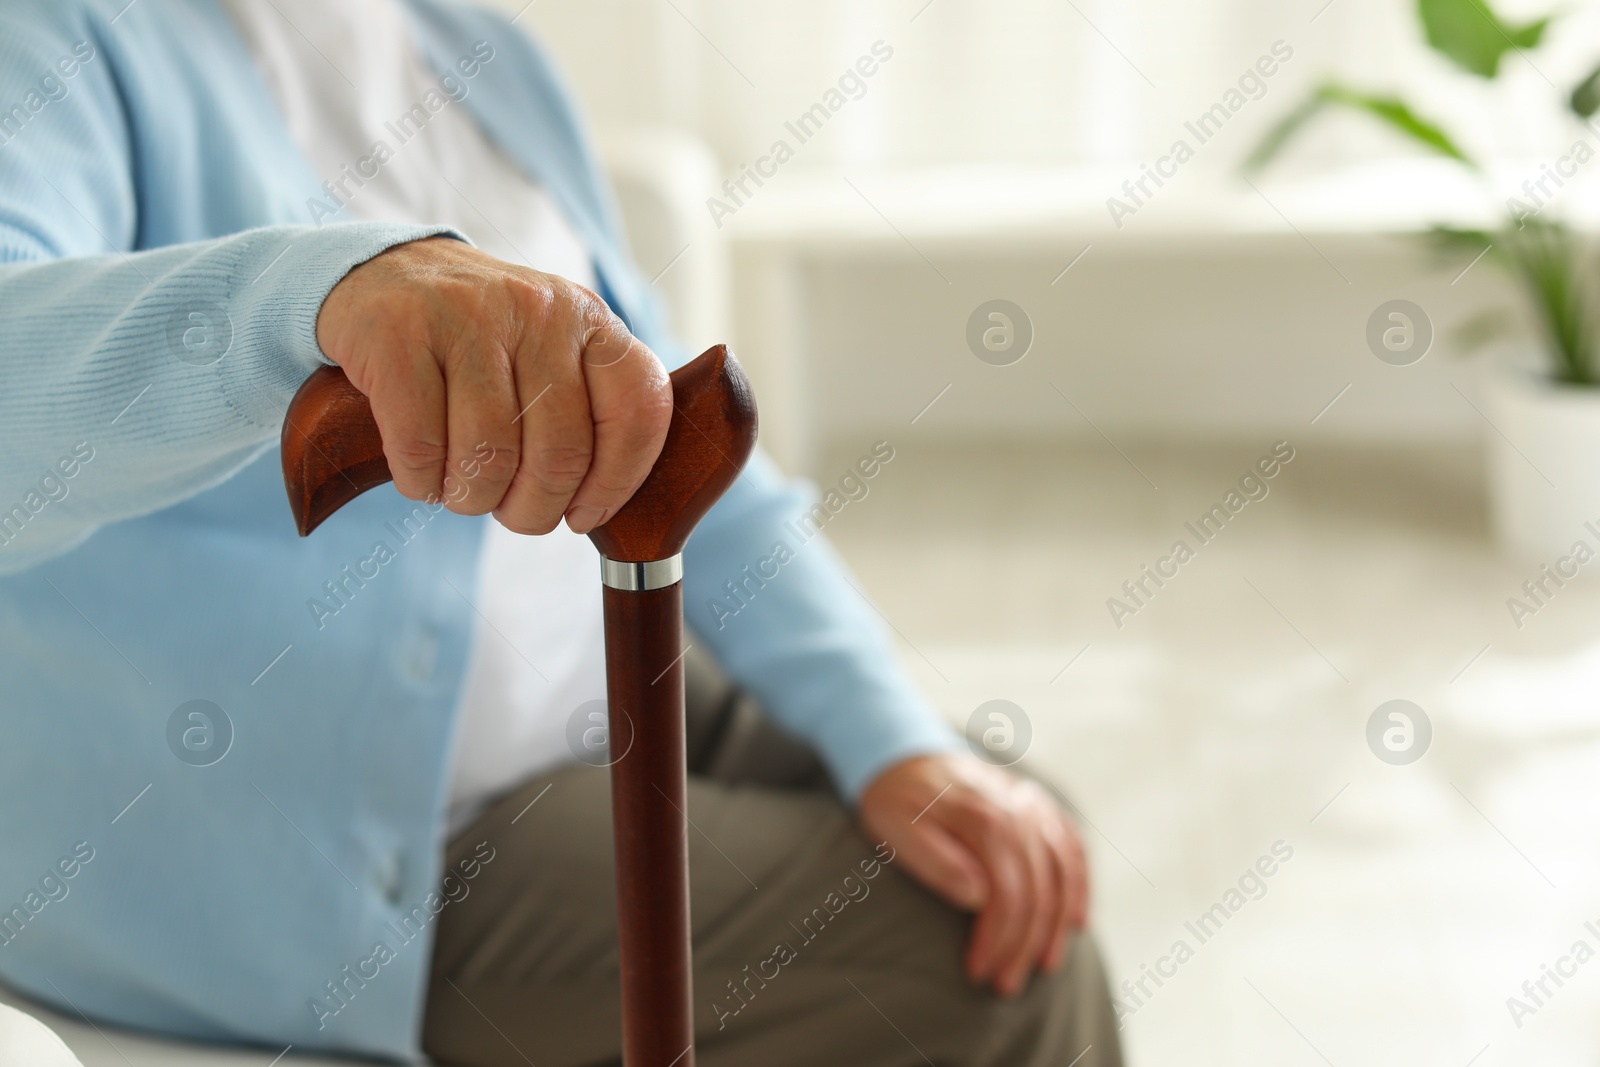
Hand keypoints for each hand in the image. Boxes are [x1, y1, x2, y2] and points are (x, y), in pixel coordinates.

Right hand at [315, 237, 671, 534]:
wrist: (383, 272)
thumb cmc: (480, 341)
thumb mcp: (550, 354)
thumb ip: (587, 410)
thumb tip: (598, 507)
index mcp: (590, 319)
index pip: (639, 408)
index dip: (618, 479)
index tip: (583, 513)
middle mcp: (538, 310)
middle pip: (560, 453)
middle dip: (533, 509)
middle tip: (510, 510)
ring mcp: (466, 316)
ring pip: (490, 457)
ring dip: (472, 498)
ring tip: (461, 488)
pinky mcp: (397, 334)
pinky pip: (422, 447)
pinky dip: (421, 482)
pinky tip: (421, 473)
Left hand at [857, 753, 1087, 996]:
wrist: (904, 757)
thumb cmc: (895, 802)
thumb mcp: (895, 828)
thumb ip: (934, 860)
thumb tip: (977, 897)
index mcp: (983, 816)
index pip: (1006, 893)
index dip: (997, 939)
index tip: (977, 973)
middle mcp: (1018, 807)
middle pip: (1038, 889)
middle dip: (1024, 944)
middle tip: (1005, 985)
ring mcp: (1034, 805)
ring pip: (1063, 873)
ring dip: (1057, 926)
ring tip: (1042, 966)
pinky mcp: (1041, 807)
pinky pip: (1073, 848)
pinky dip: (1080, 886)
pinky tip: (1076, 922)